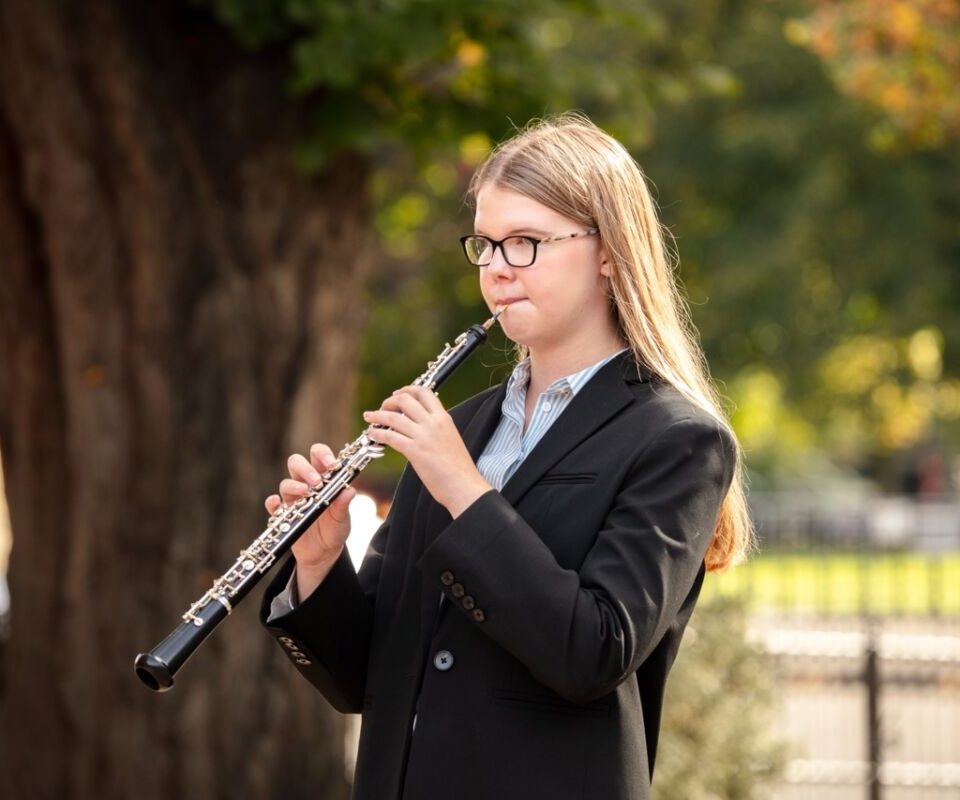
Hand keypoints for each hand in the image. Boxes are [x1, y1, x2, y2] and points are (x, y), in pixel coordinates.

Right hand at [264, 444, 355, 590]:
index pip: (318, 455)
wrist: (324, 553)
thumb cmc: (335, 529)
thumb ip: (344, 504)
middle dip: (305, 468)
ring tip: (305, 493)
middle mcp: (305, 484)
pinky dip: (272, 502)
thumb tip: (350, 490)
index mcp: (323, 478)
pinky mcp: (282, 514)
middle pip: (296, 462)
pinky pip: (272, 505)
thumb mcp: (343, 518)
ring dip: (293, 485)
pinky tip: (276, 503)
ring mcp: (292, 498)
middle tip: (316, 480)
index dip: (323, 454)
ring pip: (285, 482)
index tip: (332, 465)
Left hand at [362, 385, 491, 517]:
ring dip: (377, 414)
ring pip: (394, 417)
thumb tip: (420, 428)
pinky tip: (372, 434)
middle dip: (390, 401)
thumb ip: (437, 430)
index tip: (398, 394)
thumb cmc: (459, 469)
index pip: (425, 393)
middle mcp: (434, 423)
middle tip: (383, 407)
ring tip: (369, 417)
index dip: (408, 390)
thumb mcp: (451, 439)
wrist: (464, 486)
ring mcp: (424, 436)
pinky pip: (390, 436)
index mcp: (444, 418)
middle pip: (406, 400)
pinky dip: (378, 433)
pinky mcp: (415, 451)